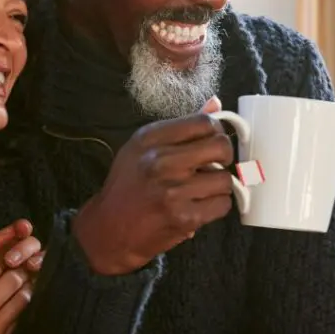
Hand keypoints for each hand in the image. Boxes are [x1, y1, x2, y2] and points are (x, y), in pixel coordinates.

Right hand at [0, 221, 41, 333]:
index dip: (3, 256)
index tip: (9, 252)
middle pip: (11, 278)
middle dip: (19, 268)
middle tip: (24, 263)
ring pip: (21, 298)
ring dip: (25, 287)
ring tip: (26, 281)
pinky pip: (18, 318)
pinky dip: (21, 308)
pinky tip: (21, 303)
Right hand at [72, 96, 236, 274]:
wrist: (109, 230)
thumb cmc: (127, 186)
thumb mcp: (142, 149)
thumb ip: (180, 127)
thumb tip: (215, 103)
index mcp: (149, 139)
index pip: (203, 122)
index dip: (215, 130)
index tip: (210, 142)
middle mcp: (160, 162)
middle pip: (220, 146)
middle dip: (224, 156)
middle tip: (213, 165)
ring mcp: (173, 191)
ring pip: (225, 179)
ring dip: (218, 186)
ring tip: (200, 189)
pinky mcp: (184, 218)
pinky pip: (222, 205)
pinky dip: (215, 206)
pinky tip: (199, 205)